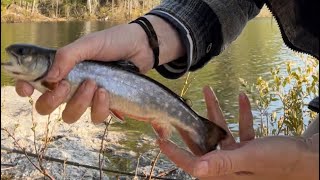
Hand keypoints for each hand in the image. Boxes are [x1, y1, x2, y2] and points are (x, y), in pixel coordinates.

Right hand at [15, 15, 184, 123]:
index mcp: (60, 68)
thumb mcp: (88, 44)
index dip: (25, 88)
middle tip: (65, 85)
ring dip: (80, 102)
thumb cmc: (113, 42)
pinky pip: (95, 117)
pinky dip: (100, 107)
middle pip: (47, 107)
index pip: (34, 82)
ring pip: (70, 115)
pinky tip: (106, 92)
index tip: (27, 90)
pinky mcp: (104, 105)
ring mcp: (86, 97)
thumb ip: (67, 57)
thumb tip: (50, 78)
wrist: (140, 48)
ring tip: (94, 84)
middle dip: (53, 100)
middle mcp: (70, 85)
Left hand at [158, 86, 318, 179]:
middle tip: (179, 108)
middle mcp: (228, 165)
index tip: (160, 139)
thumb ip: (223, 163)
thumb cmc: (280, 161)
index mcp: (224, 172)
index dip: (175, 153)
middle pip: (202, 144)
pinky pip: (240, 130)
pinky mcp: (250, 149)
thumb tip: (195, 169)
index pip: (192, 163)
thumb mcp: (250, 158)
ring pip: (221, 132)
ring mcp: (238, 157)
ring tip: (208, 90)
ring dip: (216, 111)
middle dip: (191, 125)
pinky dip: (240, 115)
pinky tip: (241, 98)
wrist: (306, 159)